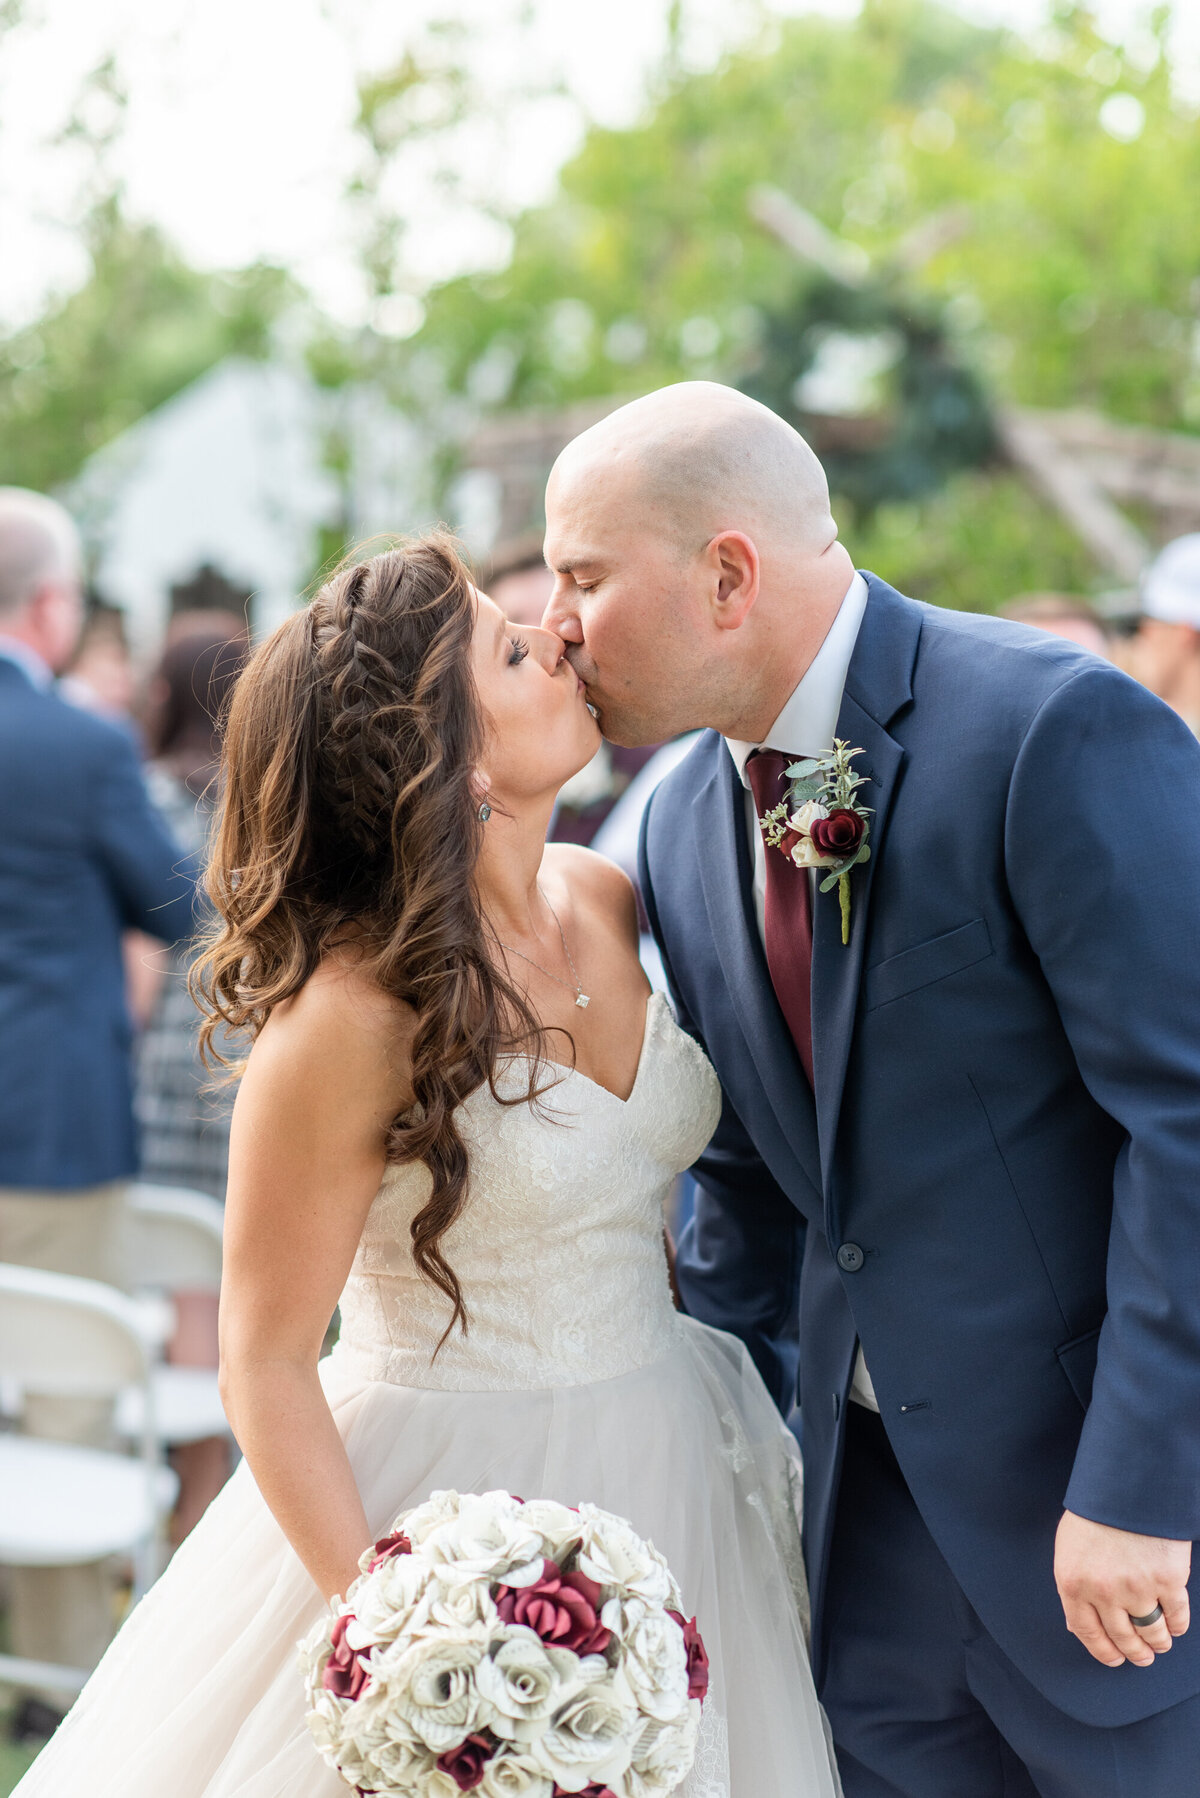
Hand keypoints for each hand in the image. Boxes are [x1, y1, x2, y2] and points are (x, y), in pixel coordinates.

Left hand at [1054, 1510, 1190, 1667]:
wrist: (1128, 1484)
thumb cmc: (1096, 1512)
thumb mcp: (1069, 1547)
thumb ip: (1074, 1585)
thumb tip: (1076, 1625)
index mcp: (1072, 1582)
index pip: (1086, 1632)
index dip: (1102, 1651)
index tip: (1115, 1660)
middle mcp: (1103, 1591)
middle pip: (1121, 1637)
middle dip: (1134, 1652)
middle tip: (1143, 1657)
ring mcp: (1137, 1587)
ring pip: (1151, 1631)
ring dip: (1158, 1643)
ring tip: (1161, 1644)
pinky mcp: (1168, 1580)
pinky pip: (1177, 1616)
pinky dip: (1178, 1626)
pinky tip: (1176, 1626)